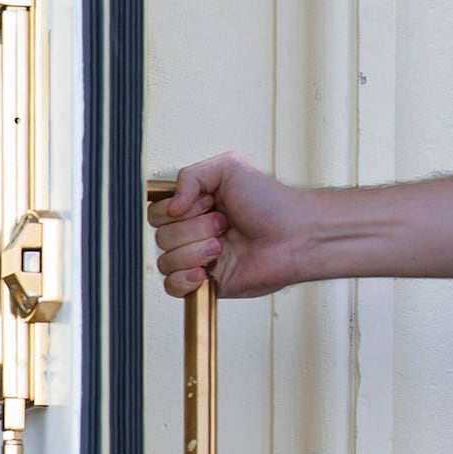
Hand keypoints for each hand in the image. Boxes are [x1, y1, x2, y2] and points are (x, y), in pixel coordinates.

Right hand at [154, 153, 319, 297]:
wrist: (296, 235)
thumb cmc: (273, 203)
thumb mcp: (230, 167)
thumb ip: (189, 175)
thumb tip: (170, 206)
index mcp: (195, 206)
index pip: (156, 211)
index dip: (177, 208)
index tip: (205, 203)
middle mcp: (193, 231)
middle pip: (160, 236)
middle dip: (193, 229)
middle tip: (223, 223)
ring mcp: (198, 258)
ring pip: (165, 260)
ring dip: (195, 252)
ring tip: (223, 245)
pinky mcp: (205, 282)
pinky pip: (172, 286)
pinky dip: (185, 279)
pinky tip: (205, 271)